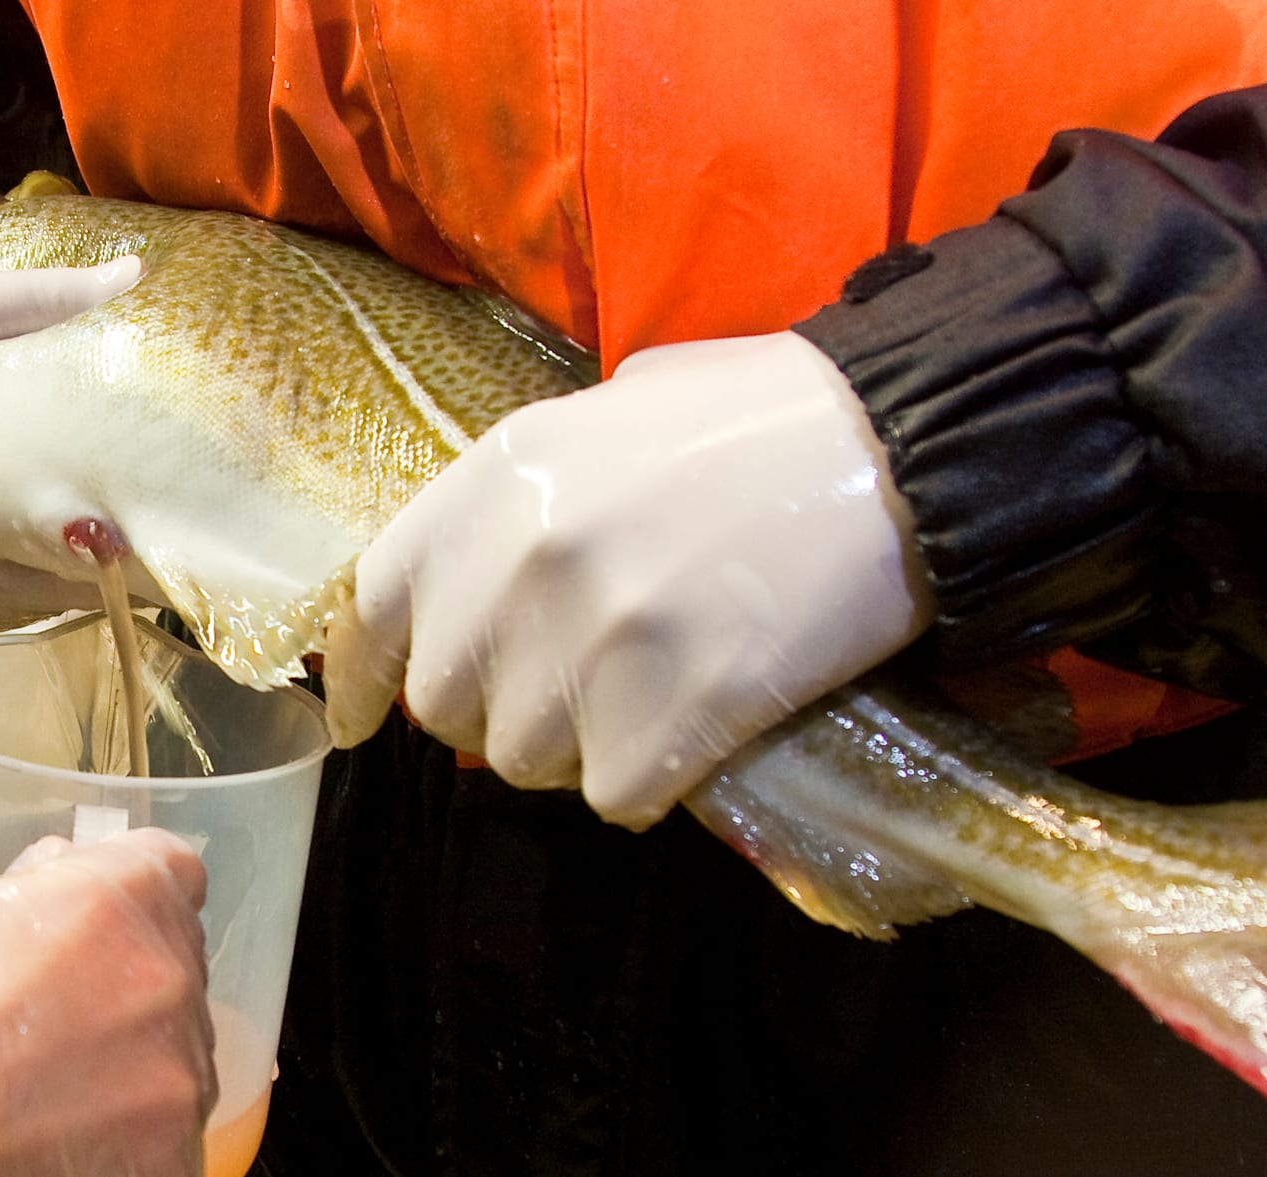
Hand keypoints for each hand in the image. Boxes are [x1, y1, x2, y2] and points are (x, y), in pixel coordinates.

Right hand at [0, 258, 141, 632]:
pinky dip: (19, 586)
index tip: (156, 561)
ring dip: (58, 590)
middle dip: (88, 584)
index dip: (88, 576)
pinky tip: (72, 556)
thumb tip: (131, 274)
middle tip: (166, 560)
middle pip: (14, 604)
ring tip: (136, 562)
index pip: (13, 581)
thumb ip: (25, 299)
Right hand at [0, 828, 214, 1176]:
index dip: (128, 894)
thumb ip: (27, 891)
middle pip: (172, 964)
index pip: (172, 871)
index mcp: (115, 900)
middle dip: (121, 982)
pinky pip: (165, 1133)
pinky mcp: (167, 1154)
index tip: (98, 923)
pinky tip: (54, 1142)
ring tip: (39, 1093)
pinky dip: (123, 1138)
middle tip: (48, 1022)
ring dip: (128, 1063)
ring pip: (175, 1052)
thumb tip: (59, 874)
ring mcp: (173, 1074)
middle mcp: (162, 979)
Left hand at [323, 331, 933, 828]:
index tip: (364, 714)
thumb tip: (483, 574)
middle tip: (574, 695)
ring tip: (651, 700)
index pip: (378, 600)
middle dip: (500, 713)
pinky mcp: (675, 708)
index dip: (365, 671)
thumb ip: (530, 491)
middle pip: (448, 704)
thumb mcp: (614, 413)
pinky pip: (615, 795)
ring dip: (580, 751)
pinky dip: (651, 780)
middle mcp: (525, 557)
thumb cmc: (763, 420)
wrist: (902, 447)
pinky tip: (700, 727)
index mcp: (500, 473)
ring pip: (528, 761)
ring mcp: (597, 637)